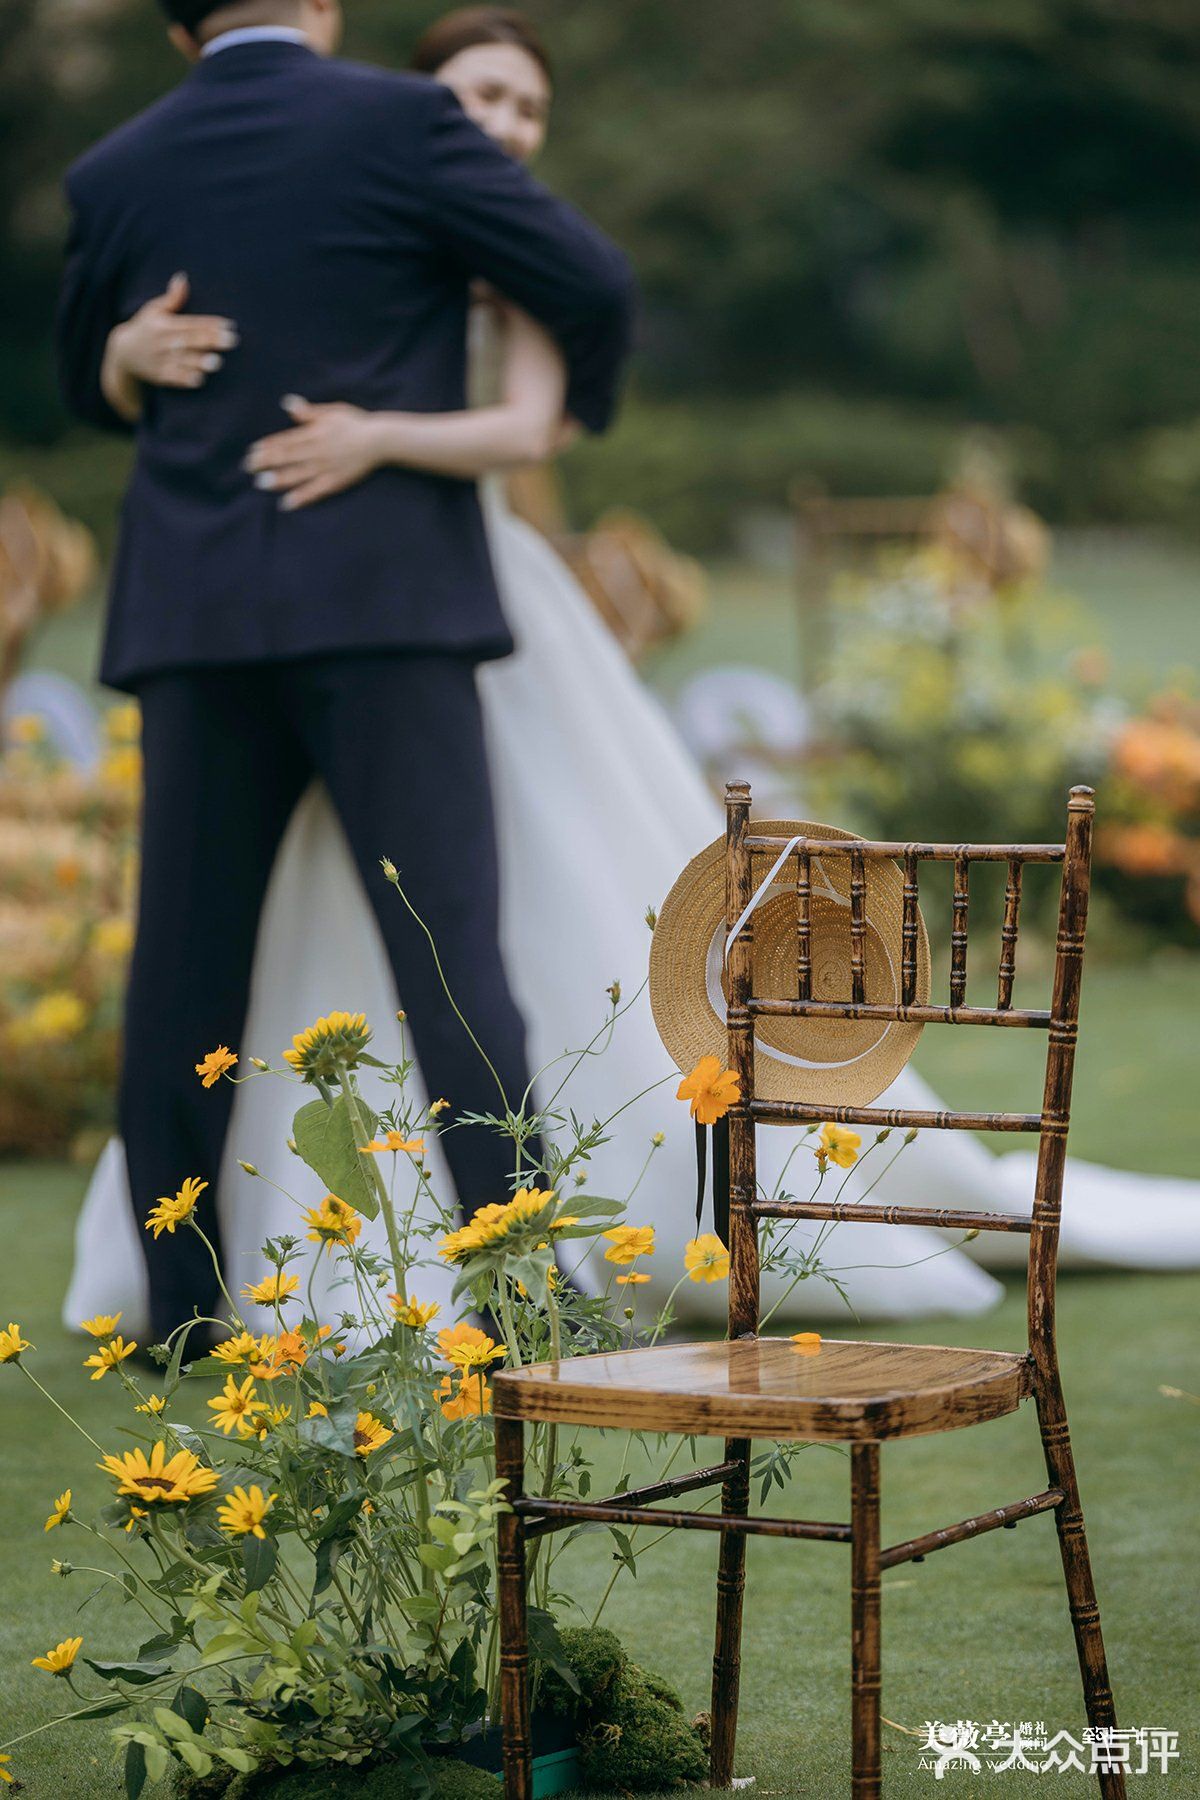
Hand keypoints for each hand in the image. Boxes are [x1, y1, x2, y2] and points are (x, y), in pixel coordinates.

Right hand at [109, 274, 236, 389]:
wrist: (122, 355)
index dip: (210, 324)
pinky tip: (199, 379)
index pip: (191, 323)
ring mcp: (160, 359)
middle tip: (232, 341)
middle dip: (211, 341)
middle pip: (190, 340)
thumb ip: (172, 298)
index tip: (229, 325)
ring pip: (182, 360)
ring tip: (217, 362)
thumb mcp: (153, 310)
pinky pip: (172, 378)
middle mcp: (162, 341)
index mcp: (164, 324)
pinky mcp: (158, 376)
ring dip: (199, 361)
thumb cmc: (144, 328)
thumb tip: (182, 277)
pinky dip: (184, 379)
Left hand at [244, 397, 386, 509]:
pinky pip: (315, 491)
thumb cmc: (356, 423)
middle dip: (266, 462)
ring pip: (298, 474)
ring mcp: (326, 467)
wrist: (380, 440)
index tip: (251, 451)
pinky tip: (286, 503)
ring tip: (261, 483)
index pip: (286, 440)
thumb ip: (308, 412)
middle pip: (288, 456)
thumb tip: (287, 403)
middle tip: (248, 467)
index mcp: (314, 433)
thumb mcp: (332, 411)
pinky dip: (301, 497)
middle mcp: (317, 450)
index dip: (268, 446)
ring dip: (279, 478)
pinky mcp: (335, 482)